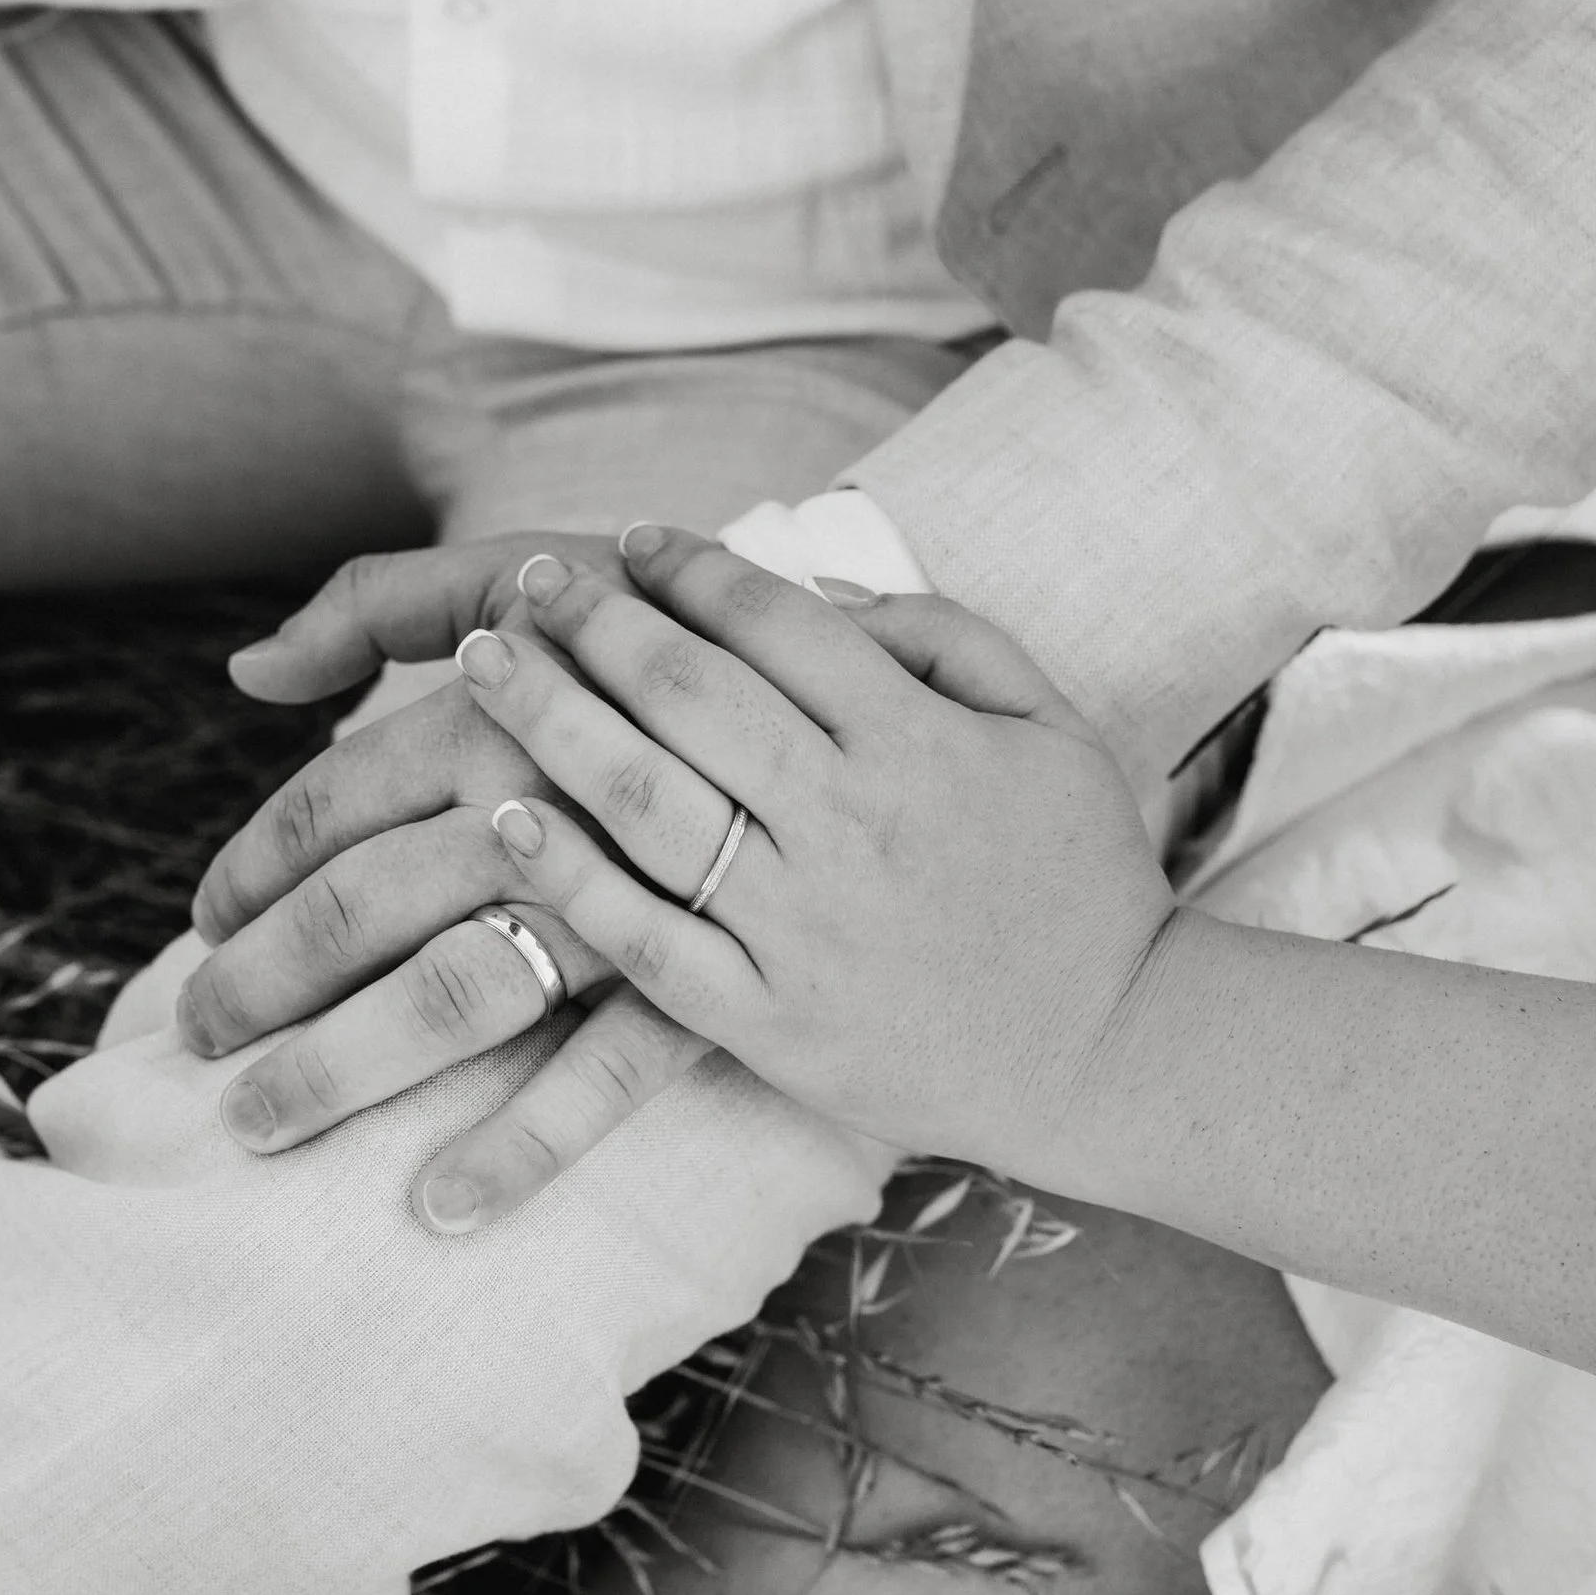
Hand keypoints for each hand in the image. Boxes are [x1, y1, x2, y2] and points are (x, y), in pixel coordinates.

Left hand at [184, 532, 718, 1223]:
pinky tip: (440, 1208)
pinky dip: (521, 1146)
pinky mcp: (703, 974)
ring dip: (339, 1067)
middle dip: (257, 981)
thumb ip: (378, 602)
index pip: (327, 802)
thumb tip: (247, 672)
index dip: (248, 867)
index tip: (210, 918)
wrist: (867, 682)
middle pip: (357, 906)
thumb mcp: (525, 567)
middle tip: (195, 1033)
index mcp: (488, 706)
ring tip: (254, 1122)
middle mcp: (538, 799)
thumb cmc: (665, 628)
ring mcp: (620, 897)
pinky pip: (602, 1076)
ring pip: (447, 994)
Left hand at [425, 527, 1173, 1217]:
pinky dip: (573, 877)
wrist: (1112, 1052)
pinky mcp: (770, 1023)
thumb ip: (942, 636)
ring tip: (483, 664)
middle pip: (690, 698)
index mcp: (920, 743)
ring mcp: (803, 928)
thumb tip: (816, 593)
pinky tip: (506, 815)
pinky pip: (648, 941)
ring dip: (553, 720)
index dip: (692, 571)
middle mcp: (852, 825)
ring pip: (650, 805)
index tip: (631, 541)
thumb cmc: (1077, 877)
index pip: (776, 626)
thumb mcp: (1049, 724)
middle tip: (529, 580)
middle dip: (596, 623)